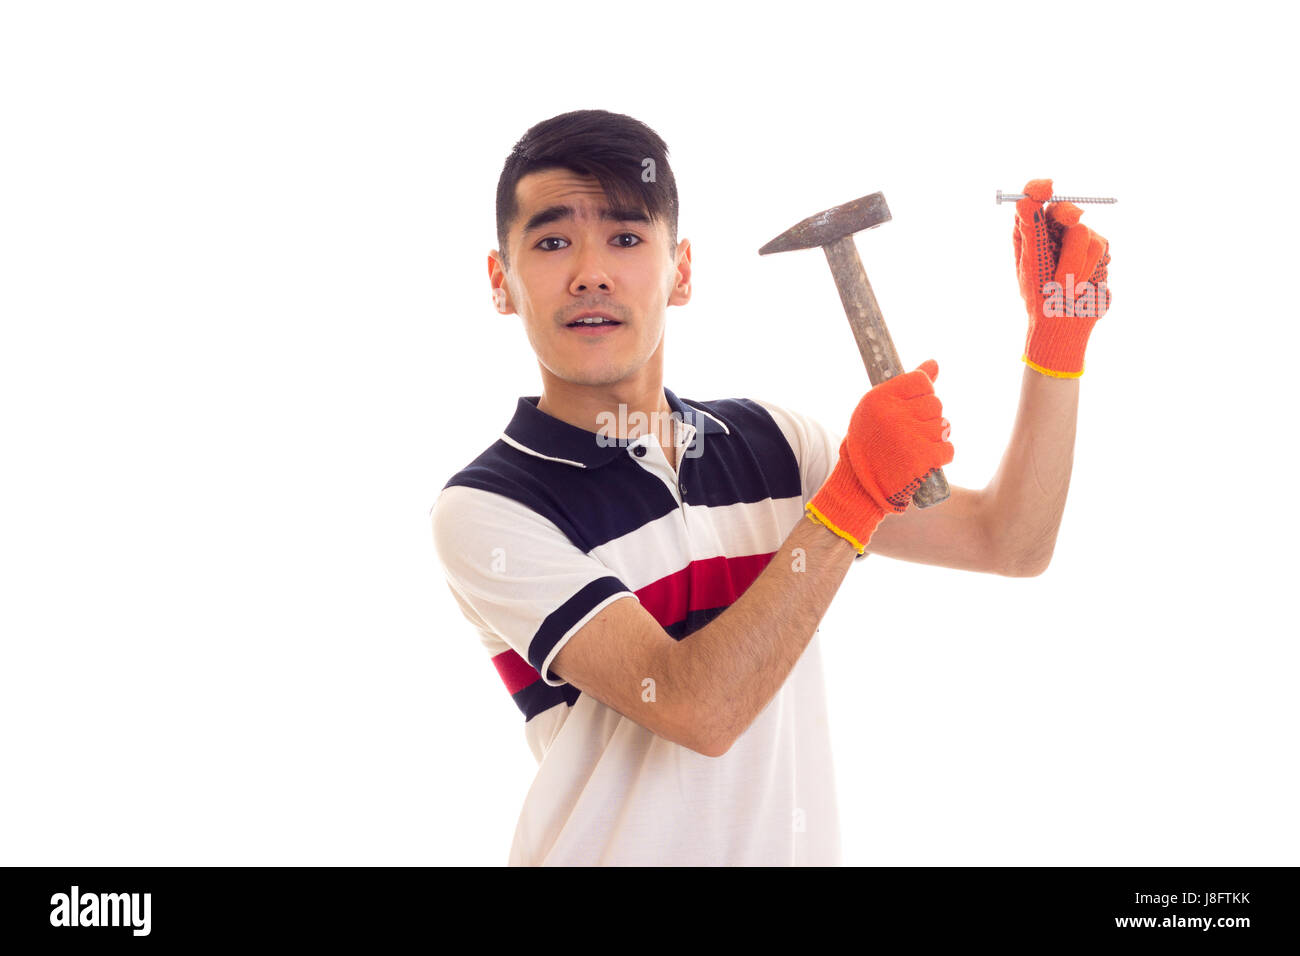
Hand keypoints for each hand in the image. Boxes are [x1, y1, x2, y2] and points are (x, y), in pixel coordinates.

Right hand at [806, 360, 954, 552]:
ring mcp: (909, 436)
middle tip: (909, 435)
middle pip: (935, 404)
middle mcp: (893, 414)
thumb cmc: (870, 445)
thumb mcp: (878, 411)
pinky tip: (923, 462)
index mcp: (879, 398)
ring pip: (944, 427)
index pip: (921, 381)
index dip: (921, 395)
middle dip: (927, 419)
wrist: (859, 487)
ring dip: (934, 439)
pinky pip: (948, 449)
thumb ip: (905, 387)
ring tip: (913, 449)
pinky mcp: (922, 458)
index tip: (911, 409)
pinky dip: (940, 457)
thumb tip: (934, 364)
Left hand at [1014, 178, 1111, 377]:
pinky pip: (1099, 247)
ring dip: (1073, 263)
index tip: (1045, 187)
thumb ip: (1031, 231)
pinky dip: (1087, 268)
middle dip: (1068, 213)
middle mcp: (1054, 230)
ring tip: (1065, 287)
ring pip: (1083, 231)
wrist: (1065, 325)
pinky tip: (1080, 284)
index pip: (1032, 199)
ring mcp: (1077, 238)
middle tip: (1073, 219)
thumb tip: (1026, 200)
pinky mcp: (1098, 249)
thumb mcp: (1030, 266)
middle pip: (1063, 207)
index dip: (1038, 188)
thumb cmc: (1040, 299)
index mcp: (1030, 232)